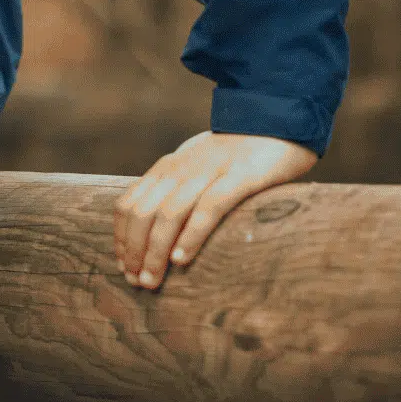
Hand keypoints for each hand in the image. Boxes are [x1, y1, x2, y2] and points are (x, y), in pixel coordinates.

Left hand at [114, 130, 317, 289]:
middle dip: (134, 250)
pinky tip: (181, 259)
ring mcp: (209, 172)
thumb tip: (158, 230)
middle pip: (142, 213)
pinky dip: (191, 235)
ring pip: (168, 214)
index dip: (121, 238)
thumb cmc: (237, 154)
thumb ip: (178, 191)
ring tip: (151, 280)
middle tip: (135, 281)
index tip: (123, 266)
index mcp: (167, 169)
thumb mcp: (198, 169)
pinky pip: (208, 208)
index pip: (128, 204)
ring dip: (155, 251)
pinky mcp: (240, 177)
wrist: (279, 120)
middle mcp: (180, 169)